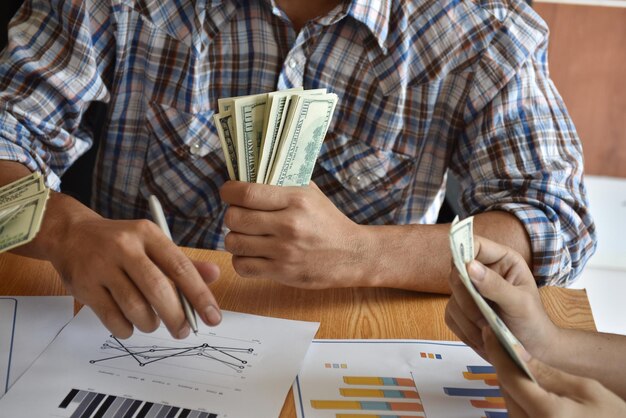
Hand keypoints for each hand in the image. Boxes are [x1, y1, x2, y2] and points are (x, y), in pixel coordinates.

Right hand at [44, 194, 221, 338]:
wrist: (70, 235)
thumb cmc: (121, 243)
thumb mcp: (153, 243)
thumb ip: (183, 261)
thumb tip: (214, 275)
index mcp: (148, 234)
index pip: (181, 267)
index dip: (200, 296)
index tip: (213, 318)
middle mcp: (125, 247)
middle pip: (158, 290)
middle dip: (176, 317)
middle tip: (183, 331)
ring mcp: (101, 267)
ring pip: (135, 307)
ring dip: (150, 324)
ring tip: (152, 323)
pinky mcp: (84, 286)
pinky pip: (113, 319)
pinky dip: (127, 329)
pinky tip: (130, 324)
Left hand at [219, 180, 367, 288]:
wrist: (352, 254)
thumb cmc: (327, 221)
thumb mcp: (311, 194)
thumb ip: (282, 183)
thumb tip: (248, 173)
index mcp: (296, 200)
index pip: (247, 193)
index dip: (228, 191)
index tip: (228, 192)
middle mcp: (289, 225)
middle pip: (235, 218)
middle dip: (232, 216)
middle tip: (239, 215)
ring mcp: (284, 251)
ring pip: (234, 243)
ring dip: (235, 238)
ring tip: (245, 235)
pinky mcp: (282, 273)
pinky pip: (242, 266)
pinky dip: (241, 260)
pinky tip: (251, 254)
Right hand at [445, 236, 557, 359]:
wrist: (533, 349)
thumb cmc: (533, 321)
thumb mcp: (520, 303)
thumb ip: (496, 285)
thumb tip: (468, 266)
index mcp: (501, 260)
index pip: (474, 244)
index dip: (464, 254)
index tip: (463, 273)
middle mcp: (482, 271)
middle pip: (456, 273)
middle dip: (469, 300)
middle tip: (486, 317)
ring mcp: (469, 291)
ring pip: (452, 299)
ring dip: (469, 320)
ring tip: (490, 331)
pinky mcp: (460, 309)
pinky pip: (451, 316)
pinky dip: (465, 330)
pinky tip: (483, 337)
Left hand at [483, 327, 625, 417]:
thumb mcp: (587, 391)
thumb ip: (549, 373)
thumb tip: (518, 352)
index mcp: (546, 415)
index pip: (509, 376)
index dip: (497, 350)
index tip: (490, 331)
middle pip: (505, 389)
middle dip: (505, 365)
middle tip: (504, 342)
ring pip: (509, 401)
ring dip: (512, 382)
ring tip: (520, 363)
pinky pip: (517, 413)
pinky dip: (519, 397)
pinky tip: (530, 386)